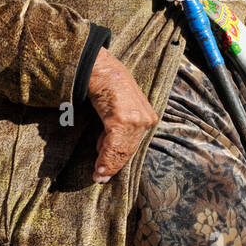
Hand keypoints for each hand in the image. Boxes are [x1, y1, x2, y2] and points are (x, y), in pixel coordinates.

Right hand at [87, 47, 158, 182]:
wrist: (101, 68)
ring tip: (98, 175)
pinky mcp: (123, 119)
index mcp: (147, 117)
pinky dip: (105, 157)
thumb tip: (105, 150)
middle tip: (100, 177)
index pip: (133, 145)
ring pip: (121, 149)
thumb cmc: (108, 86)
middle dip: (113, 166)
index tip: (107, 172)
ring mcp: (136, 120)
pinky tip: (99, 168)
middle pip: (128, 150)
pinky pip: (114, 144)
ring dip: (107, 165)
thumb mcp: (117, 110)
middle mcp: (145, 119)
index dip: (119, 161)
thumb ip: (116, 129)